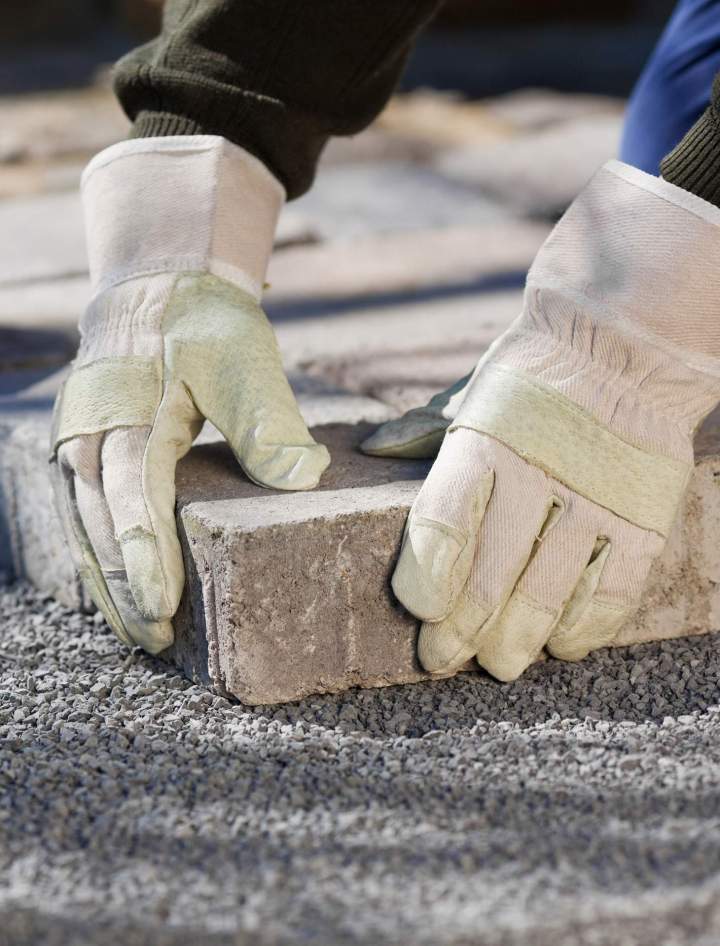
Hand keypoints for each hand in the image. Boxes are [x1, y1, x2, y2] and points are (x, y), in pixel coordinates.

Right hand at [50, 137, 328, 653]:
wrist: (157, 284)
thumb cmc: (204, 321)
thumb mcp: (243, 358)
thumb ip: (268, 420)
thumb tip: (302, 478)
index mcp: (128, 412)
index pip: (131, 496)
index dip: (144, 555)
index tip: (161, 606)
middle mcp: (90, 434)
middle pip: (99, 527)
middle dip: (126, 588)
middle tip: (158, 640)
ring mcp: (81, 444)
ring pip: (86, 529)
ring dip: (110, 583)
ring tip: (142, 633)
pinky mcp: (87, 450)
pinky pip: (88, 515)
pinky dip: (104, 557)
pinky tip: (124, 591)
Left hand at [365, 160, 719, 680]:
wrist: (626, 345)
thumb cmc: (534, 377)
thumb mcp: (473, 393)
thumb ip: (426, 429)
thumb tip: (371, 447)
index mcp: (484, 442)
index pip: (443, 527)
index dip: (425, 582)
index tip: (417, 612)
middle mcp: (537, 475)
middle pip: (491, 578)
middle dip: (461, 631)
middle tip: (443, 657)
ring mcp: (595, 500)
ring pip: (548, 596)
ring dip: (517, 641)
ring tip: (498, 663)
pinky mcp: (643, 517)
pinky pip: (613, 591)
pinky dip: (585, 627)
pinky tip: (562, 644)